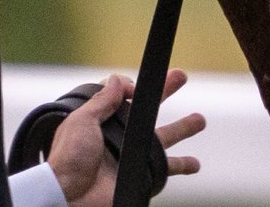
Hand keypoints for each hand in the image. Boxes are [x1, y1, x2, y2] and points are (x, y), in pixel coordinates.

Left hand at [47, 71, 205, 206]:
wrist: (71, 196)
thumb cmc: (69, 158)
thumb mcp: (81, 121)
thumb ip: (102, 100)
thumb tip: (119, 79)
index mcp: (102, 120)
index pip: (123, 97)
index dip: (132, 88)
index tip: (136, 88)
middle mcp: (120, 136)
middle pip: (148, 110)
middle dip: (165, 91)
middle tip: (181, 75)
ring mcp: (132, 155)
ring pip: (164, 138)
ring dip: (183, 128)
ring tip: (200, 120)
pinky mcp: (141, 175)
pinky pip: (165, 170)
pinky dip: (182, 166)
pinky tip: (195, 164)